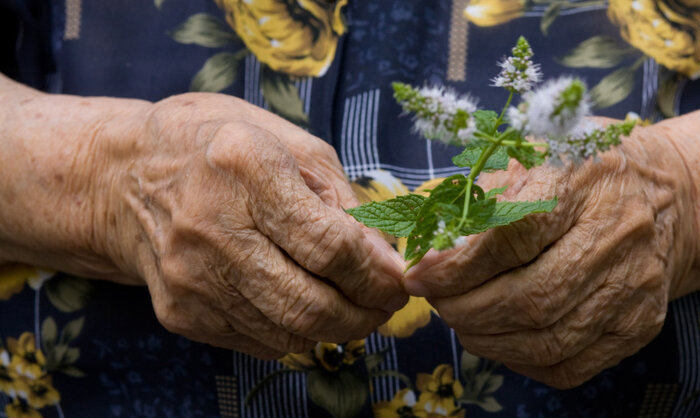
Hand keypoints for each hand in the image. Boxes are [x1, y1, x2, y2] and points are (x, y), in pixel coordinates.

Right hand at [95, 93, 407, 357]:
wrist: (124, 177)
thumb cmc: (220, 147)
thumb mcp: (291, 144)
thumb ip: (343, 199)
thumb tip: (386, 260)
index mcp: (244, 165)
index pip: (329, 245)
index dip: (376, 274)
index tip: (400, 280)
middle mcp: (210, 226)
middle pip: (310, 303)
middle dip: (366, 314)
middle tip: (387, 303)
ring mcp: (191, 277)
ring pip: (290, 333)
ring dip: (337, 328)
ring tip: (354, 304)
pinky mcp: (181, 313)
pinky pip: (260, 341)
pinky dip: (296, 331)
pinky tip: (303, 303)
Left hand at [404, 124, 695, 387]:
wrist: (669, 194)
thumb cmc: (584, 169)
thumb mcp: (532, 154)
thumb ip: (478, 196)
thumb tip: (422, 241)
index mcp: (584, 178)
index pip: (515, 234)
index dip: (459, 265)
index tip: (419, 275)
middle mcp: (618, 234)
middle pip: (531, 298)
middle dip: (465, 309)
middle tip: (435, 302)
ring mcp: (634, 286)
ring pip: (547, 339)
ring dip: (486, 339)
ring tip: (460, 319)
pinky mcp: (640, 326)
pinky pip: (569, 365)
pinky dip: (520, 359)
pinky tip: (499, 337)